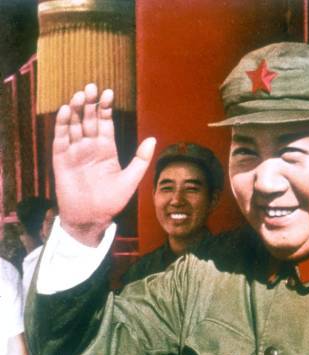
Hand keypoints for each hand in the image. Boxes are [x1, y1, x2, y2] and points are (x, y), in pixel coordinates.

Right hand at [53, 83, 155, 244]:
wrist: (91, 218)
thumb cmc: (111, 202)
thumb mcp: (130, 180)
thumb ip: (141, 159)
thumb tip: (153, 139)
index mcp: (106, 149)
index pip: (105, 123)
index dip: (105, 108)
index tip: (108, 93)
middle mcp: (90, 147)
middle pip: (88, 119)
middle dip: (89, 103)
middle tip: (91, 87)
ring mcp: (75, 151)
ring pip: (74, 125)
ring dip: (75, 109)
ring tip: (79, 95)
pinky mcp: (61, 158)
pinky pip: (60, 138)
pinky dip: (62, 124)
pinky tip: (66, 110)